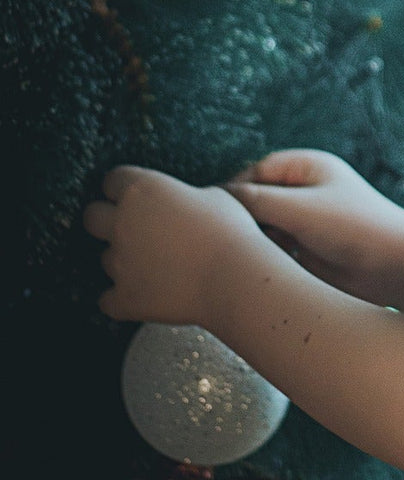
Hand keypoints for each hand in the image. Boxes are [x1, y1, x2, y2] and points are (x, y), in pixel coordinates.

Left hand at [82, 166, 263, 326]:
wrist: (236, 278)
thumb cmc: (231, 232)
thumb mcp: (213, 196)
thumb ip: (182, 197)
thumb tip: (177, 204)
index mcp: (142, 189)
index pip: (112, 180)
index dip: (124, 188)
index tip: (137, 196)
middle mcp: (122, 222)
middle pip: (92, 216)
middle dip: (107, 220)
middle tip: (133, 229)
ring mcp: (120, 262)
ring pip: (105, 258)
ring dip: (124, 261)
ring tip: (158, 266)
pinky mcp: (124, 297)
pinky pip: (108, 299)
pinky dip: (123, 298)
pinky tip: (147, 294)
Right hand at [223, 149, 403, 303]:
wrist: (395, 267)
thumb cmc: (354, 228)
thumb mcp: (299, 209)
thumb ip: (257, 201)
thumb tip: (219, 197)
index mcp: (308, 168)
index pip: (258, 170)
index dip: (235, 188)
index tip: (215, 211)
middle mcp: (307, 191)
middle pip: (259, 198)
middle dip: (242, 216)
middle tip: (223, 236)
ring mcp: (307, 220)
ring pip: (265, 225)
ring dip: (253, 238)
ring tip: (242, 254)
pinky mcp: (309, 248)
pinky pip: (276, 248)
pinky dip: (265, 255)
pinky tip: (257, 268)